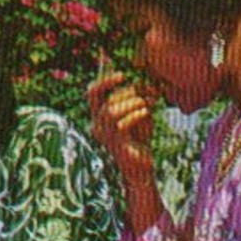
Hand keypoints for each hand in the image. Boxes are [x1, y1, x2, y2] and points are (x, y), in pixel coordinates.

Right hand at [87, 69, 157, 184]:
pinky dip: (136, 114)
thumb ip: (137, 98)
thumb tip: (141, 81)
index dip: (104, 81)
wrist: (142, 165)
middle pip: (105, 101)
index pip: (93, 93)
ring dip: (132, 103)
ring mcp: (104, 136)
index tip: (123, 75)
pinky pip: (122, 124)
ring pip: (111, 111)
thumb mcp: (139, 113)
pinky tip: (147, 113)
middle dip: (128, 93)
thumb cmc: (140, 138)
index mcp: (99, 116)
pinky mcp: (116, 145)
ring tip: (148, 104)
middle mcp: (97, 125)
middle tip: (147, 92)